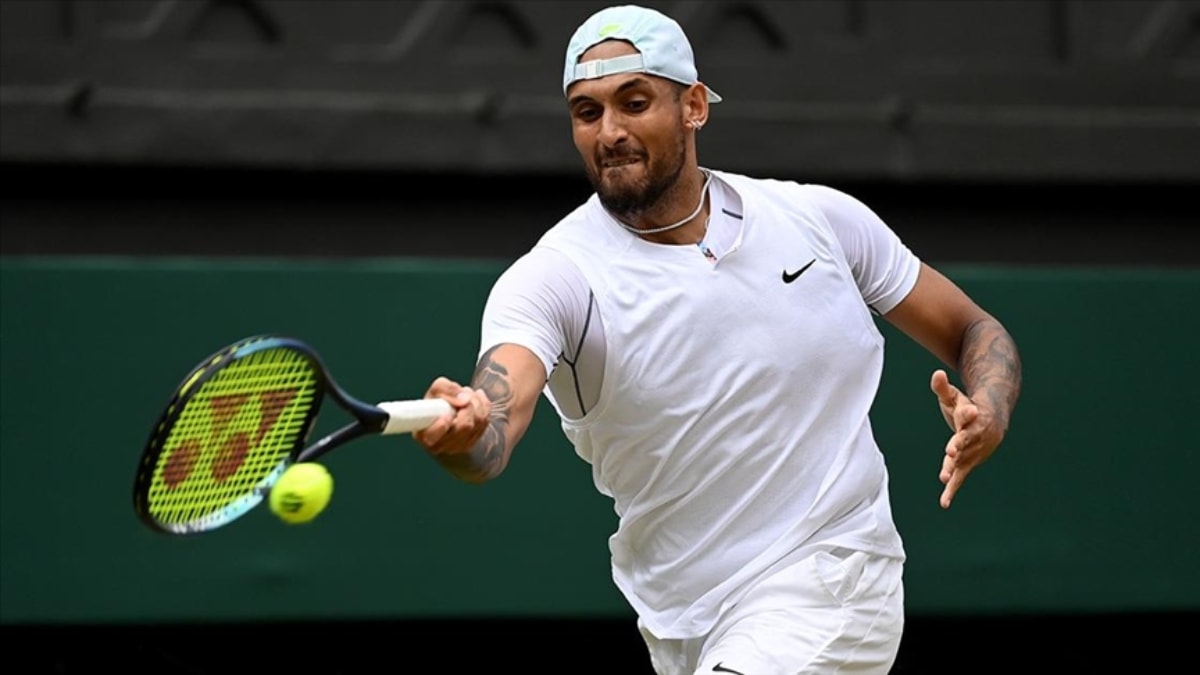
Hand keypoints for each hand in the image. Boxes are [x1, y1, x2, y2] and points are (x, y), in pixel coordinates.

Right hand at [412, 376, 490, 457]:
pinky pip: (486, 421)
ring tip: (468, 395)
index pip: (433, 437)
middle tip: (464, 393)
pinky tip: (476, 400)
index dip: (443, 425)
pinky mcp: (472, 442)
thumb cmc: (437, 402)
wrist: (448, 412)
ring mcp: (458, 447)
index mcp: (425, 435)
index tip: (447, 414)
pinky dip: (484, 406)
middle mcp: (441, 446)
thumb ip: (446, 389)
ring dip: (476, 402)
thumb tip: (464, 400)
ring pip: (478, 422)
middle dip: (468, 405)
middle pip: (464, 426)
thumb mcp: (436, 389)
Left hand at [930, 369, 1003, 508]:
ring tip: (944, 477)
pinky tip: (944, 503)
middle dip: (960, 444)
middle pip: (967, 439)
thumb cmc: (967, 407)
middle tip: (952, 450)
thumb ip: (942, 387)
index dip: (968, 412)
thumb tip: (936, 373)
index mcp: (971, 415)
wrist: (992, 423)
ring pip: (963, 460)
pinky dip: (952, 489)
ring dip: (953, 468)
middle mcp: (975, 434)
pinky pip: (960, 476)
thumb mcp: (954, 396)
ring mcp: (973, 450)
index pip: (969, 413)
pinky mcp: (969, 463)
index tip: (968, 410)